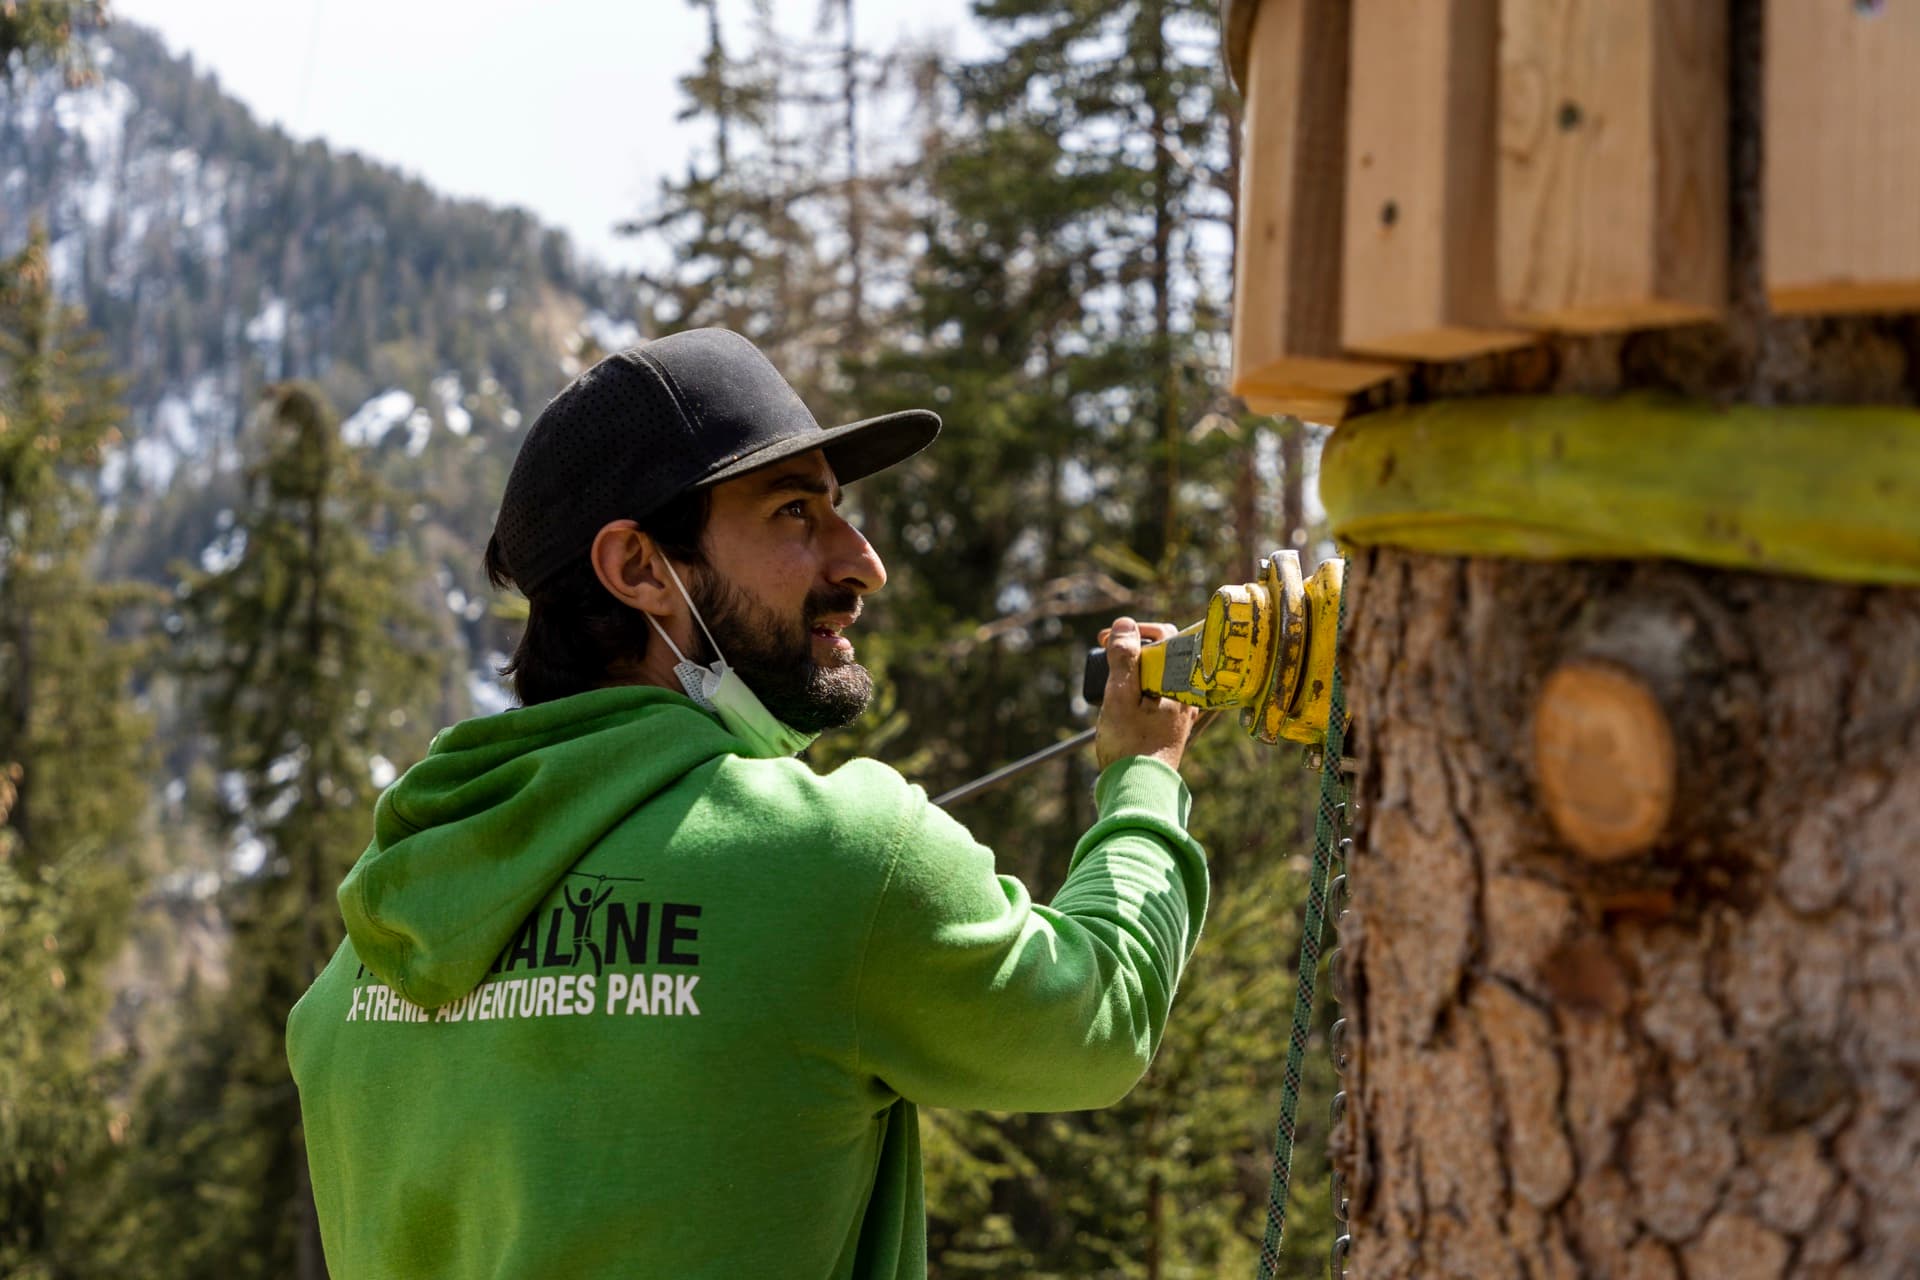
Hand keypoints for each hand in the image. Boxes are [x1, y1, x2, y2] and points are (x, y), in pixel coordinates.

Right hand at [1094, 617, 1199, 771]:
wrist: (1138, 788)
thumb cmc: (1129, 746)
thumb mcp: (1120, 697)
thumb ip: (1125, 658)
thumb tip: (1126, 624)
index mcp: (1182, 682)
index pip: (1165, 637)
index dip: (1135, 631)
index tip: (1107, 638)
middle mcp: (1188, 693)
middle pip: (1164, 654)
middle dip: (1133, 648)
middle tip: (1106, 650)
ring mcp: (1182, 709)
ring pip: (1161, 673)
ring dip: (1135, 667)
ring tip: (1110, 676)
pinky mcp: (1173, 723)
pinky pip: (1159, 692)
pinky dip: (1141, 686)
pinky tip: (1123, 696)